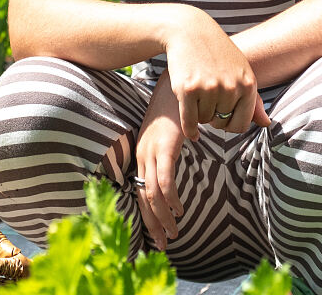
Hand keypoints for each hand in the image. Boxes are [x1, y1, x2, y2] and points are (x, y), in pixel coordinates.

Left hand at [134, 73, 185, 249]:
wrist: (181, 76)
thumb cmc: (180, 102)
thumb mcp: (172, 130)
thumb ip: (172, 150)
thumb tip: (176, 167)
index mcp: (144, 151)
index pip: (141, 190)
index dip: (147, 215)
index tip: (157, 235)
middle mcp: (142, 152)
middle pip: (142, 197)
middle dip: (152, 225)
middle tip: (163, 245)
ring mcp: (151, 149)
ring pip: (151, 193)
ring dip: (162, 218)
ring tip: (173, 235)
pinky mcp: (164, 144)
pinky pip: (165, 179)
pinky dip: (170, 198)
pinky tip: (178, 210)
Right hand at [161, 6, 271, 138]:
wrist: (190, 31)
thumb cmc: (217, 53)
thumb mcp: (241, 71)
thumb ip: (253, 100)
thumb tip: (266, 124)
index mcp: (248, 84)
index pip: (241, 124)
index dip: (230, 123)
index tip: (222, 114)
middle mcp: (231, 87)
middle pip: (221, 123)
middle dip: (213, 117)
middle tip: (207, 101)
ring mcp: (209, 88)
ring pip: (204, 120)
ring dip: (199, 114)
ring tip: (198, 96)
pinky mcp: (188, 89)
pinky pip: (189, 122)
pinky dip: (189, 129)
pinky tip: (191, 129)